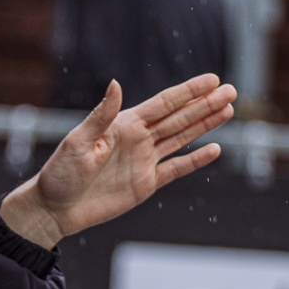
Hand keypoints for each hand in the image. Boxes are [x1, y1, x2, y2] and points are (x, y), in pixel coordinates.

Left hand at [0, 74, 235, 247]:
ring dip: (205, 124)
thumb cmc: (61, 172)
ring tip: (228, 110)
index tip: (212, 80)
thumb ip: (101, 115)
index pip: (163, 103)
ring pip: (182, 138)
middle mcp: (138, 139)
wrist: (56, 208)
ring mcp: (144, 160)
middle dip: (206, 104)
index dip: (189, 91)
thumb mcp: (78, 141)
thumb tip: (116, 83)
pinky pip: (177, 169)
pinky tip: (215, 149)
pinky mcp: (146, 183)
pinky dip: (195, 159)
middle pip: (179, 117)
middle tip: (232, 90)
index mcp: (123, 124)